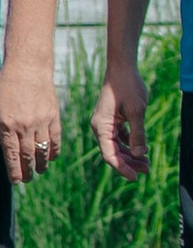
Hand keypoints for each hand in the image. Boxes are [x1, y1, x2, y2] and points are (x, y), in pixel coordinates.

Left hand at [0, 55, 62, 185]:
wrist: (28, 68)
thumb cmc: (6, 87)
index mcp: (7, 125)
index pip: (11, 155)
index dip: (14, 171)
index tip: (15, 181)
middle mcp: (25, 126)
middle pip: (28, 156)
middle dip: (27, 171)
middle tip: (26, 180)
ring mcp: (41, 122)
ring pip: (43, 150)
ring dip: (41, 164)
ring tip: (38, 171)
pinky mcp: (54, 116)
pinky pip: (56, 139)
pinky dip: (54, 151)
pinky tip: (51, 158)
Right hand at [94, 57, 149, 178]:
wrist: (122, 69)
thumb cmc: (127, 87)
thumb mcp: (136, 112)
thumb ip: (138, 134)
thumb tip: (140, 154)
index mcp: (101, 126)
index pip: (109, 153)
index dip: (121, 167)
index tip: (135, 178)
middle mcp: (100, 127)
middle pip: (112, 152)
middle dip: (128, 163)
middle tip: (146, 171)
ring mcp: (105, 123)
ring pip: (116, 146)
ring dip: (130, 155)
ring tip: (147, 163)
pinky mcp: (112, 119)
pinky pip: (119, 137)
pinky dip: (129, 144)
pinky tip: (142, 150)